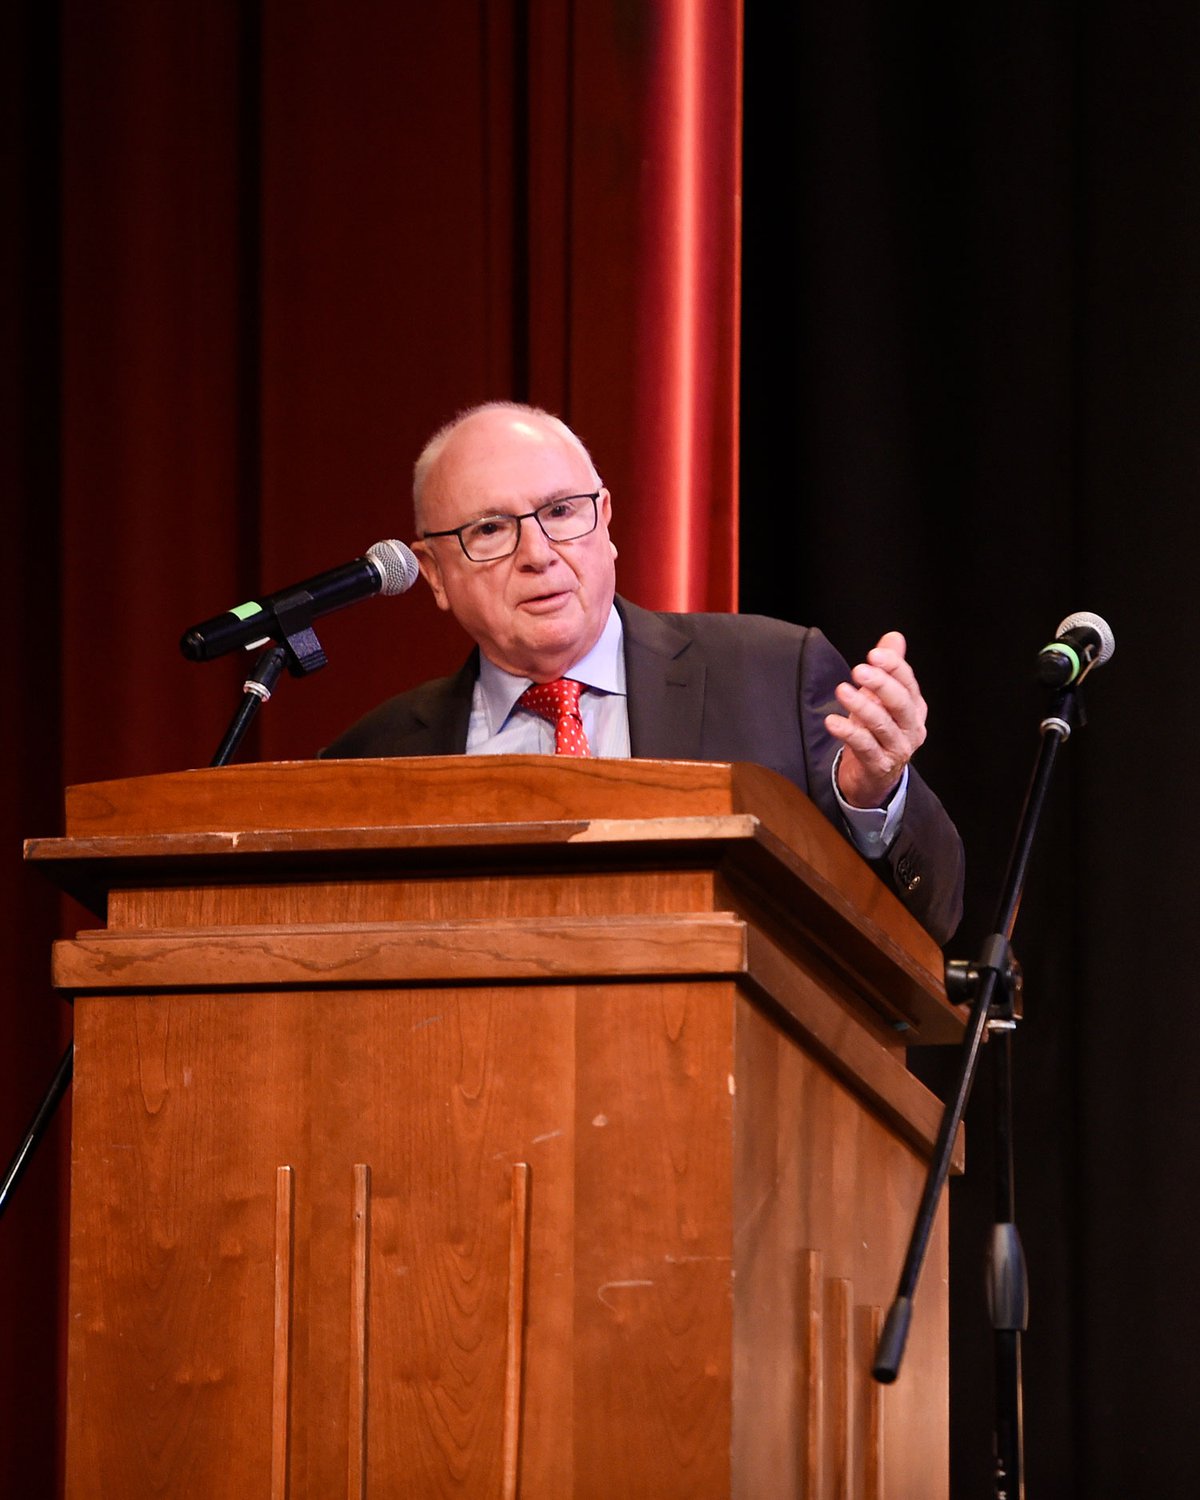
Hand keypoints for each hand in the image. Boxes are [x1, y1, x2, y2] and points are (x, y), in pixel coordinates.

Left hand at [824, 630, 927, 808]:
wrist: (872, 778)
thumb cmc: (876, 733)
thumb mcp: (881, 699)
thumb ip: (889, 668)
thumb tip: (894, 637)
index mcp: (914, 708)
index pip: (908, 683)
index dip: (894, 666)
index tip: (873, 654)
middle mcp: (911, 728)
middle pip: (901, 702)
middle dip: (881, 683)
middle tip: (858, 669)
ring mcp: (898, 749)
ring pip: (882, 724)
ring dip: (862, 706)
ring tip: (842, 690)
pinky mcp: (879, 766)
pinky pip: (865, 747)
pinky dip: (848, 732)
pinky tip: (832, 722)